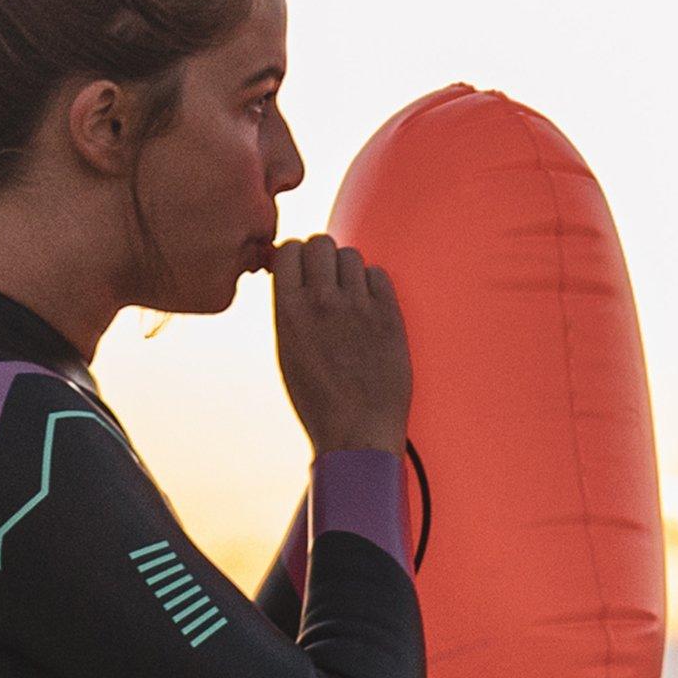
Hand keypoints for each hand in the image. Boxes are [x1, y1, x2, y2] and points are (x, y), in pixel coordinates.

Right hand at [270, 237, 410, 458]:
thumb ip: (290, 310)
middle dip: (321, 256)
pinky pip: (379, 274)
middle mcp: (322, 302)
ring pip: (352, 255)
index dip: (295, 256)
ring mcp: (358, 306)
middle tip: (326, 280)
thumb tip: (293, 275)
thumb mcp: (288, 353)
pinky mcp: (389, 315)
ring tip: (349, 298)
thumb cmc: (319, 401)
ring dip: (348, 270)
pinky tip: (369, 308)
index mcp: (289, 311)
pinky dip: (373, 285)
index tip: (300, 271)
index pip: (289, 249)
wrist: (358, 433)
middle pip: (321, 243)